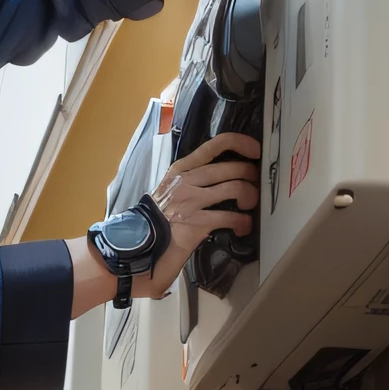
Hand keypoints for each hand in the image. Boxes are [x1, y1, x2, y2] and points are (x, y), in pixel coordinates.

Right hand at [67, 132, 260, 315]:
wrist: (133, 245)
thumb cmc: (151, 222)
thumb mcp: (168, 192)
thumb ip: (188, 183)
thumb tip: (213, 182)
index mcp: (181, 170)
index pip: (215, 145)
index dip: (241, 144)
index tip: (255, 152)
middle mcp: (187, 180)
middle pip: (232, 168)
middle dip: (250, 177)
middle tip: (253, 188)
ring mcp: (192, 201)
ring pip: (235, 188)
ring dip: (249, 197)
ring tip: (248, 207)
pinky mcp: (197, 223)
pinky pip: (230, 217)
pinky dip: (242, 222)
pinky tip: (242, 228)